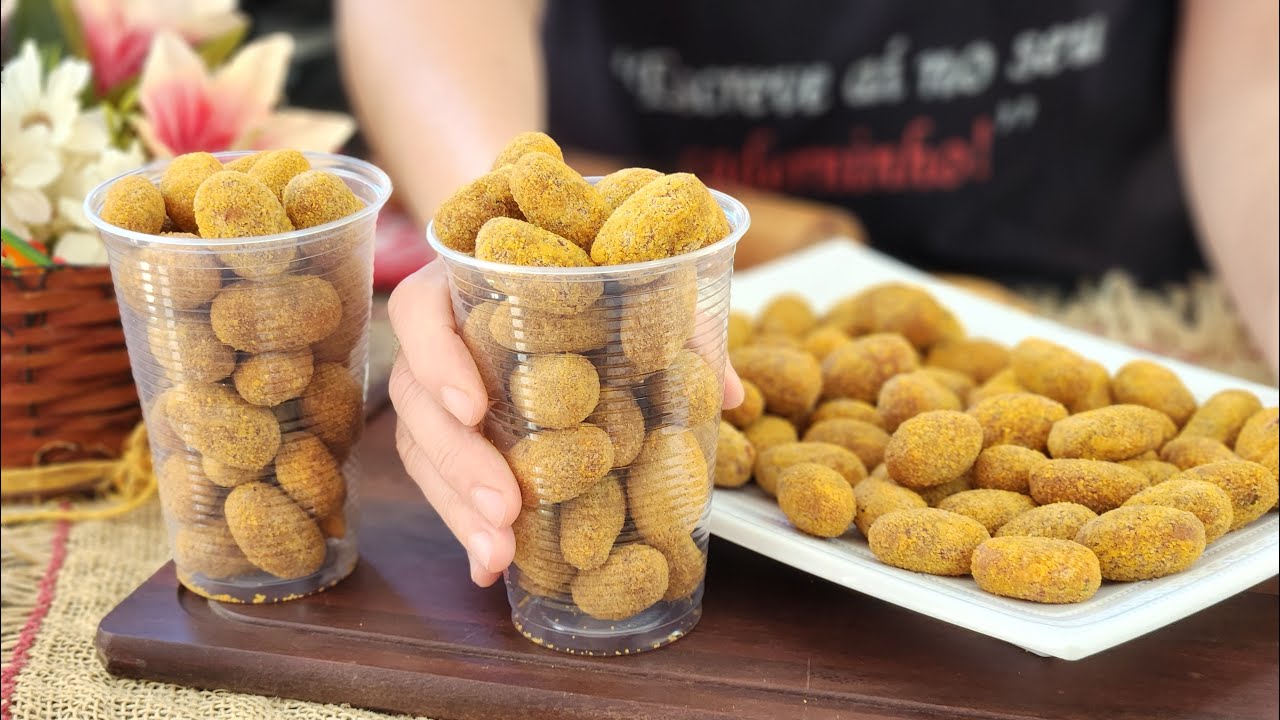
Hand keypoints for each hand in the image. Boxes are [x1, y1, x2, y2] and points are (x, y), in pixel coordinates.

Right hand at [389, 259, 745, 586]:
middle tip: (505, 505)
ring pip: (422, 449)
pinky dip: (463, 523)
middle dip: (458, 459)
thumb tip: (731, 393)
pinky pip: (439, 480)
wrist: (558, 272)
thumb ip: (678, 328)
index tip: (474, 404)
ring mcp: (436, 390)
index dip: (438, 357)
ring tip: (499, 551)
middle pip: (416, 398)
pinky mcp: (448, 436)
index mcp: (462, 283)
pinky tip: (490, 567)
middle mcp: (438, 336)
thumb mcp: (635, 285)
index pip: (419, 313)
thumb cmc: (591, 273)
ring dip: (458, 506)